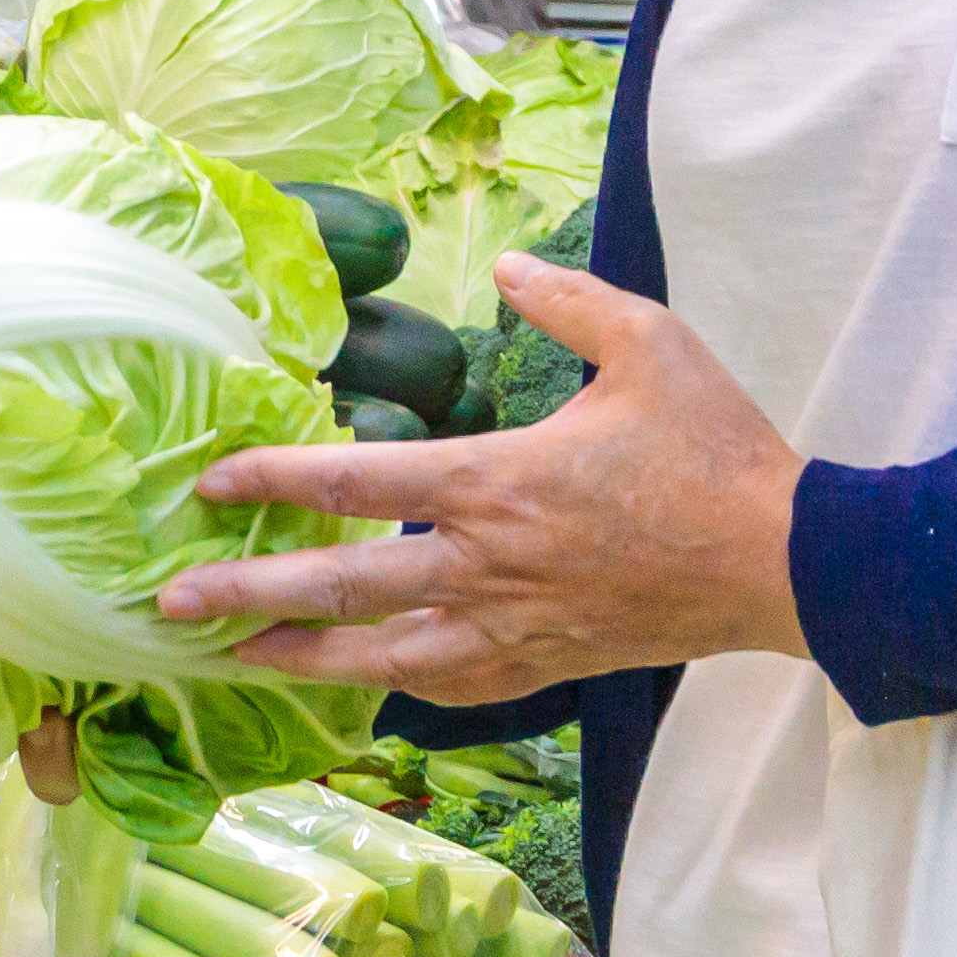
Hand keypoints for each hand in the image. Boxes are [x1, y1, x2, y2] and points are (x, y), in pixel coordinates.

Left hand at [153, 257, 809, 698]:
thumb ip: (567, 302)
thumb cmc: (718, 450)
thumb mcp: (650, 343)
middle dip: (247, 594)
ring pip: (381, 657)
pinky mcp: (546, 663)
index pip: (355, 482)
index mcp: (498, 481)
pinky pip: (450, 685)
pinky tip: (355, 684)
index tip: (209, 483)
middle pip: (341, 587)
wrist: (786, 562)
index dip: (272, 478)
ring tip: (232, 656)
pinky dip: (392, 686)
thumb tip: (507, 270)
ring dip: (299, 658)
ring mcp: (514, 624)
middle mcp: (488, 563)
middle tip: (170, 603)